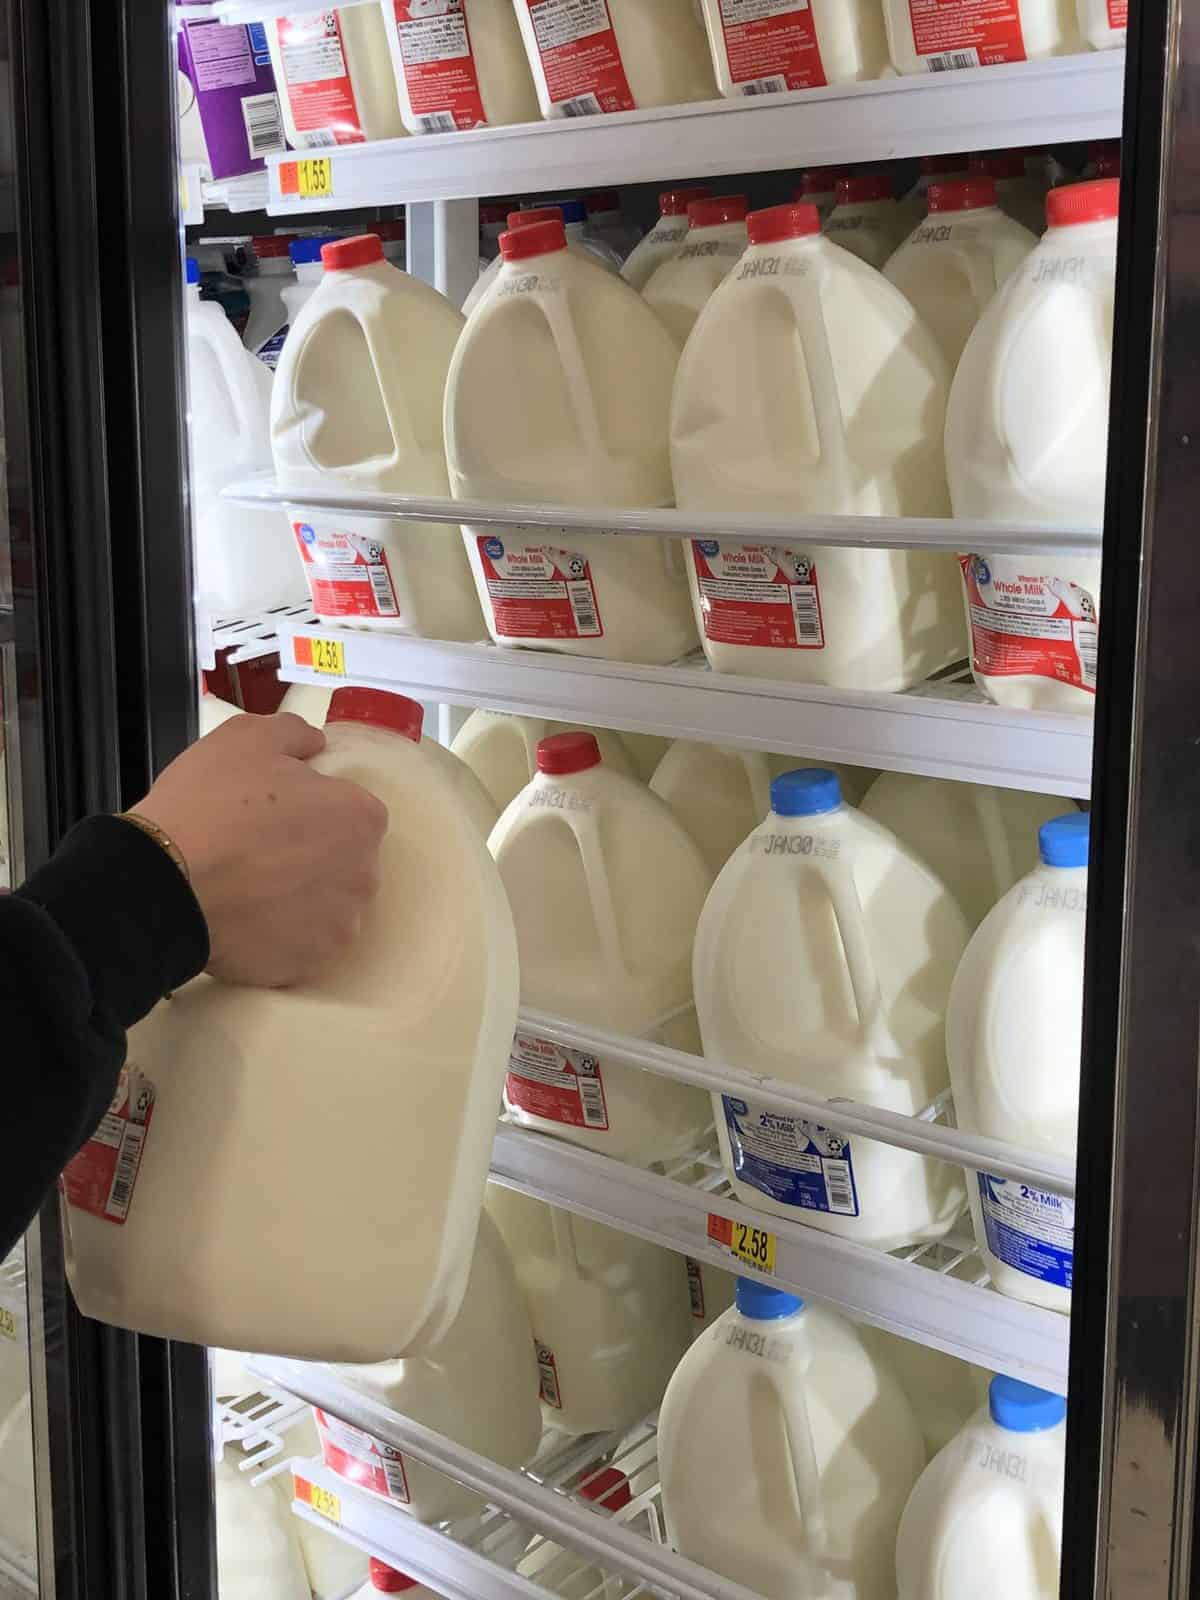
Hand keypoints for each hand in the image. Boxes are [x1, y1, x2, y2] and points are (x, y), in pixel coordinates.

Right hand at [133, 713, 387, 986]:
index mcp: (361, 818)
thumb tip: (317, 745)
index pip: (351, 810)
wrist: (164, 883)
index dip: (312, 807)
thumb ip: (296, 734)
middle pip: (344, 861)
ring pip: (325, 906)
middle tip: (258, 849)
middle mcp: (364, 876)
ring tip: (250, 888)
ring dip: (298, 897)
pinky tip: (246, 919)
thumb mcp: (248, 737)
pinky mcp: (307, 965)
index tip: (276, 812)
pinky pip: (299, 944)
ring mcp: (338, 927)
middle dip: (311, 855)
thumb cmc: (210, 804)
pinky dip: (279, 935)